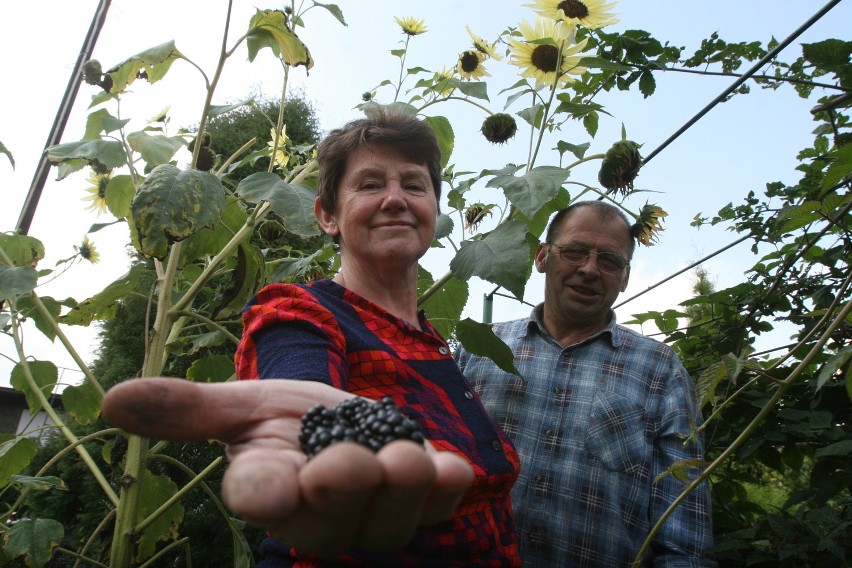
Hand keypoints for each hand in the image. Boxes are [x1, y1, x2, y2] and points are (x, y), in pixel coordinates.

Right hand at [102, 378, 472, 556]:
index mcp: (268, 485)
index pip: (258, 496)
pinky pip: (437, 508)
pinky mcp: (420, 505)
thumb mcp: (244, 404)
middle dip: (342, 489)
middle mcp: (319, 513)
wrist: (345, 422)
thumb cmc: (290, 419)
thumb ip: (190, 408)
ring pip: (389, 521)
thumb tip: (112, 400)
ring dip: (400, 488)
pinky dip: (446, 489)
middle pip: (329, 518)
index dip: (265, 493)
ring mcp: (373, 515)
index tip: (270, 487)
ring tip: (404, 455)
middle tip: (349, 460)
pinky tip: (453, 468)